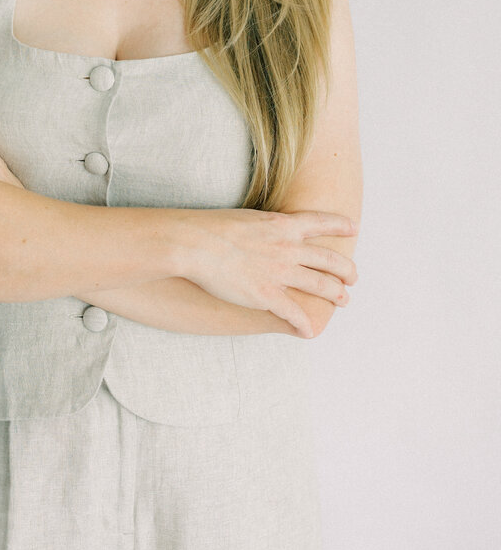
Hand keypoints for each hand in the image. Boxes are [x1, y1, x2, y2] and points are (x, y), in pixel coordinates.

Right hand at [176, 208, 358, 337]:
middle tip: (353, 278)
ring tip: (344, 300)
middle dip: (346, 270)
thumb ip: (265, 226)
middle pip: (329, 259)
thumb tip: (269, 229)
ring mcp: (279, 272)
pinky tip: (309, 332)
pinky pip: (294, 314)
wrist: (194, 243)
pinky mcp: (267, 295)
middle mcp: (287, 247)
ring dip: (336, 295)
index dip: (340, 224)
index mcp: (282, 225)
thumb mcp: (247, 217)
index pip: (321, 222)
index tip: (354, 227)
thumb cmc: (211, 227)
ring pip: (321, 286)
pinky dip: (305, 324)